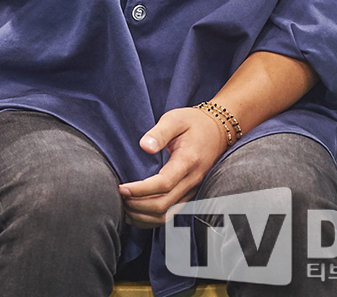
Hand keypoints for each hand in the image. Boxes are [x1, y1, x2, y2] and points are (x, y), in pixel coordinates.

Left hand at [118, 106, 227, 227]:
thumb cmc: (193, 122)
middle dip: (138, 205)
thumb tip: (144, 146)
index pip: (164, 184)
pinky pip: (172, 214)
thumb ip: (159, 132)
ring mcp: (193, 190)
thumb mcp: (175, 119)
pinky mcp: (191, 194)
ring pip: (168, 215)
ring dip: (144, 216)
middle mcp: (192, 180)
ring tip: (124, 208)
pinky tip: (138, 214)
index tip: (122, 188)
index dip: (141, 190)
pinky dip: (153, 219)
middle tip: (118, 197)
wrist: (218, 130)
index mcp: (188, 161)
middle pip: (164, 204)